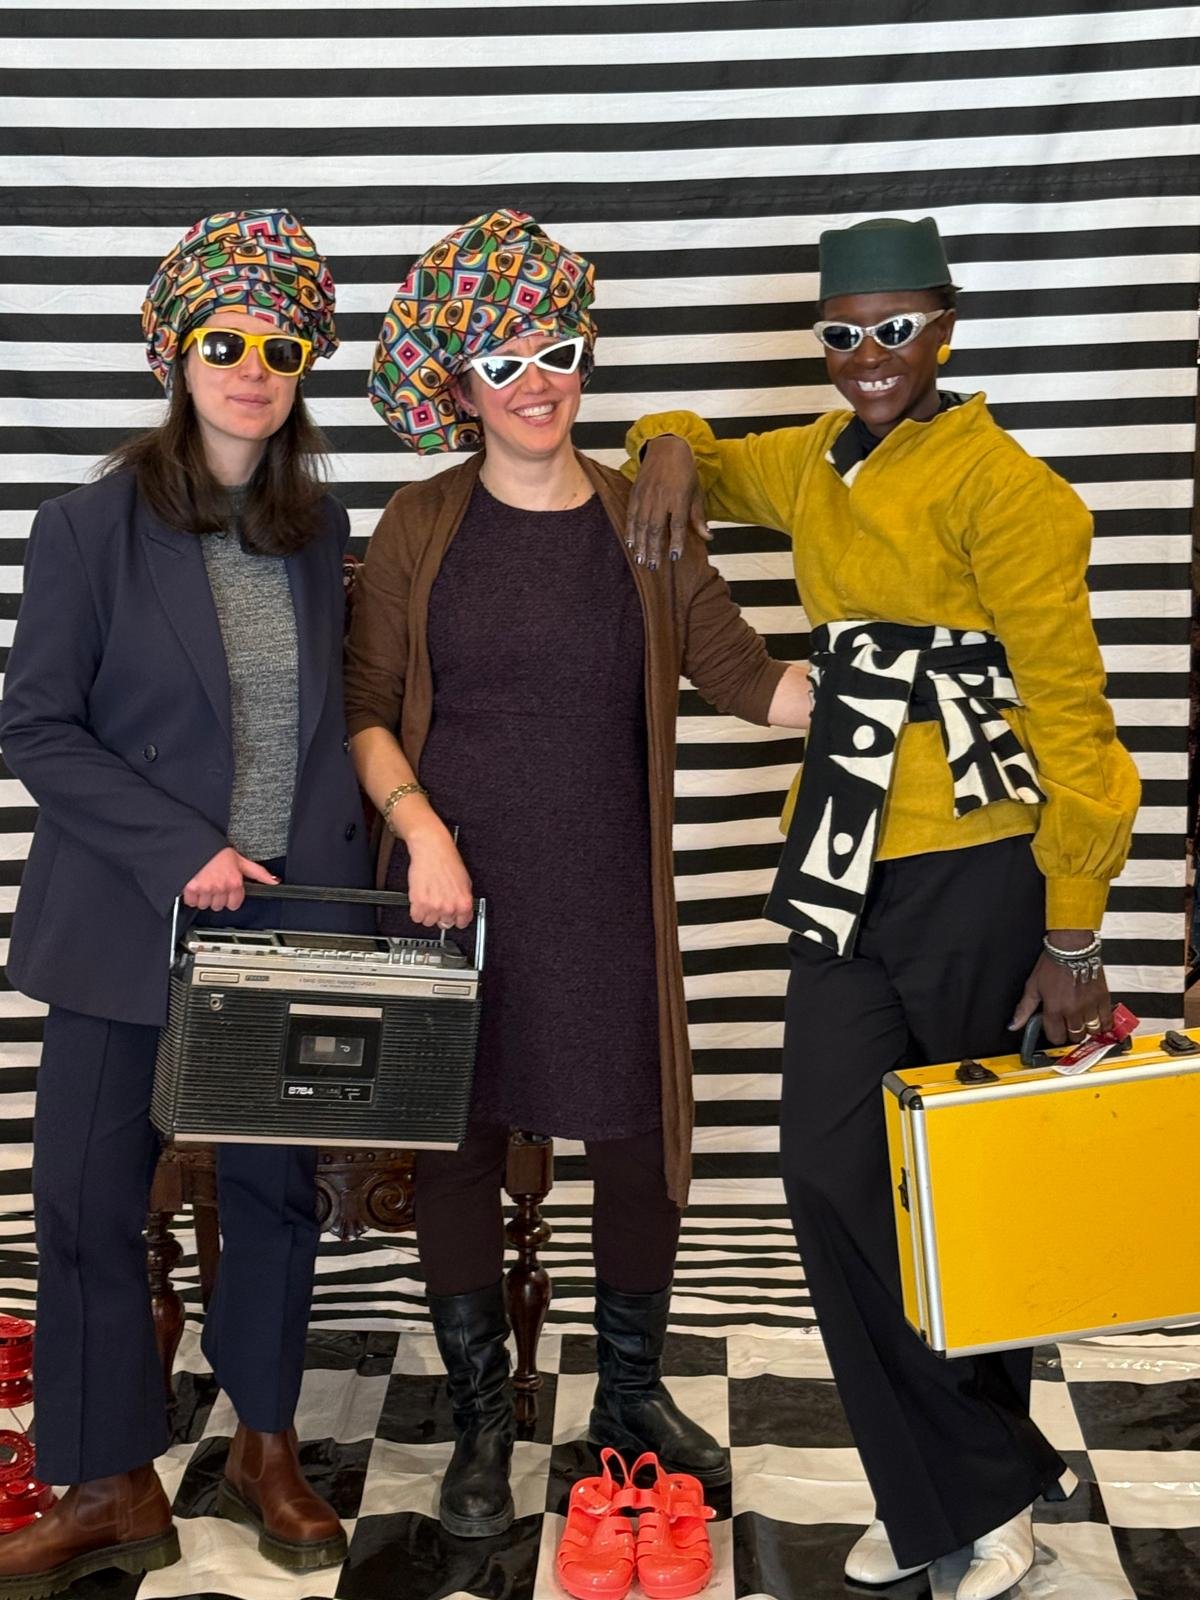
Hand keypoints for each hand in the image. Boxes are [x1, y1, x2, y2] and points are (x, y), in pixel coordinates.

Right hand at [182, 847, 277, 912]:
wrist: (197, 844)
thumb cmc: (217, 851)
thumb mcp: (241, 860)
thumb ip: (258, 873)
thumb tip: (274, 881)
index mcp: (234, 881)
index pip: (235, 904)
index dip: (230, 899)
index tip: (226, 892)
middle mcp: (221, 887)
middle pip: (219, 906)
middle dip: (216, 898)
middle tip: (213, 885)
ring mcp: (206, 888)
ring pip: (205, 905)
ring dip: (203, 898)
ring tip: (204, 884)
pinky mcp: (191, 888)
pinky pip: (191, 902)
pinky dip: (191, 896)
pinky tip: (195, 886)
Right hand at [406, 824, 473, 928]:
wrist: (432, 849)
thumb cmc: (448, 861)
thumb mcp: (465, 882)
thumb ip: (463, 900)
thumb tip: (461, 910)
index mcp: (464, 903)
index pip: (462, 923)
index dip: (456, 919)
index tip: (452, 917)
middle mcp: (450, 907)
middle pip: (444, 924)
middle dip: (441, 915)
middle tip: (438, 902)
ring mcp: (434, 906)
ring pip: (428, 922)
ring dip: (427, 913)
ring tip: (428, 898)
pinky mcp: (419, 903)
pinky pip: (416, 917)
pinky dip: (416, 910)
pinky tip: (420, 899)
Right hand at [626, 435, 708, 567]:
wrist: (666, 447)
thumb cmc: (684, 471)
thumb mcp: (696, 492)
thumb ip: (698, 516)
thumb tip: (708, 537)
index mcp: (679, 498)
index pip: (677, 525)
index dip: (676, 542)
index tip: (674, 557)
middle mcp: (661, 498)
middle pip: (656, 528)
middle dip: (654, 549)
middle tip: (653, 567)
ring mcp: (646, 496)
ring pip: (642, 525)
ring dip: (640, 544)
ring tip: (640, 560)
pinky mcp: (635, 493)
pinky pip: (631, 515)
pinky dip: (630, 530)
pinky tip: (629, 543)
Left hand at [1008, 932, 1112, 1044]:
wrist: (1072, 947)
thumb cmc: (1053, 963)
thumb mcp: (1032, 985)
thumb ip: (1024, 1009)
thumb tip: (1014, 1024)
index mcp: (1054, 1009)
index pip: (1055, 1037)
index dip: (1054, 1036)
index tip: (1054, 1030)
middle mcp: (1073, 1010)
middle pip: (1075, 1037)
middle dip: (1070, 1034)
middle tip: (1067, 1024)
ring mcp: (1089, 1006)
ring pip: (1091, 1032)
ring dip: (1086, 1030)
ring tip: (1081, 1022)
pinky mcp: (1103, 999)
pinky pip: (1107, 1021)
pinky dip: (1103, 1024)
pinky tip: (1097, 1021)